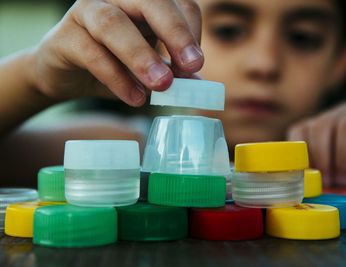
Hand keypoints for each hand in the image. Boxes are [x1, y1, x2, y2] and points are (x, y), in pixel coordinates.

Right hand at [30, 0, 202, 106]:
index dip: (191, 32)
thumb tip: (198, 86)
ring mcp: (86, 12)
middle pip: (150, 1)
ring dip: (142, 56)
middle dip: (175, 33)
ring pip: (113, 23)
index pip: (178, 3)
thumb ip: (171, 70)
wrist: (68, 74)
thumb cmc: (113, 62)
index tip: (196, 65)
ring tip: (163, 85)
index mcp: (143, 1)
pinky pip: (92, 54)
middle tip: (191, 66)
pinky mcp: (65, 37)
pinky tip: (136, 98)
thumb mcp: (149, 66)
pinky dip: (117, 78)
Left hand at [287, 102, 345, 186]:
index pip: (301, 129)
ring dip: (343, 156)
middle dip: (322, 156)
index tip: (306, 175)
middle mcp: (343, 113)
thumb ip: (321, 172)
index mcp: (324, 123)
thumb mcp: (337, 171)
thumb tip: (303, 184)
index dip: (300, 153)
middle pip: (322, 125)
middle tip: (328, 180)